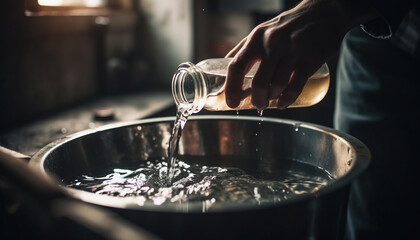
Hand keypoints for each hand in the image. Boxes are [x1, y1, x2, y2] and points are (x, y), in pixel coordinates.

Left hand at [224, 0, 376, 109]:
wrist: (322, 14)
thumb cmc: (287, 27)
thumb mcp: (261, 32)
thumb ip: (243, 50)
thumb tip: (223, 70)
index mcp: (256, 38)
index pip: (236, 65)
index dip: (231, 88)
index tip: (232, 102)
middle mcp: (272, 44)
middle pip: (257, 82)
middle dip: (256, 99)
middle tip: (257, 105)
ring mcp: (292, 52)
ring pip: (276, 86)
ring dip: (271, 99)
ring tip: (271, 101)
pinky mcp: (309, 60)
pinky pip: (294, 87)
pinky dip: (286, 100)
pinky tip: (283, 103)